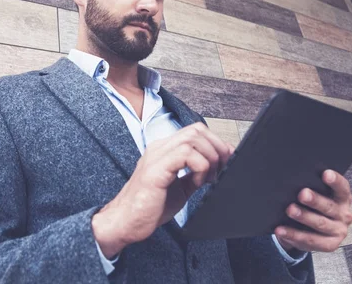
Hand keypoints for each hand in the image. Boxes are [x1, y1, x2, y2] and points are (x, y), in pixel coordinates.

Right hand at [92, 122, 234, 257]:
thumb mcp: (181, 188)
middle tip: (221, 169)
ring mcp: (156, 156)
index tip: (225, 161)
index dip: (215, 142)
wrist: (125, 222)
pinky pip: (186, 154)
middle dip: (217, 148)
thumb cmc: (149, 207)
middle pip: (197, 130)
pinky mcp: (156, 170)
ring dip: (209, 158)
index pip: (195, 131)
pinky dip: (200, 167)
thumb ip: (196, 173)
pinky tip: (196, 182)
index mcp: (164, 150)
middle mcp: (159, 148)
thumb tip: (218, 165)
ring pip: (193, 138)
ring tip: (207, 178)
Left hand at [274, 170, 351, 252]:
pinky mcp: (330, 245)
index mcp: (343, 198)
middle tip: (302, 194)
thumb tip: (294, 178)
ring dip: (304, 217)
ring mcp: (338, 231)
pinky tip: (281, 230)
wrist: (312, 230)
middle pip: (329, 207)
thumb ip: (312, 188)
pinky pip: (310, 240)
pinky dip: (293, 235)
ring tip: (290, 210)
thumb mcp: (317, 195)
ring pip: (320, 223)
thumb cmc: (313, 206)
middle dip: (315, 200)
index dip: (335, 180)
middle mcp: (344, 215)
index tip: (325, 173)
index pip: (342, 188)